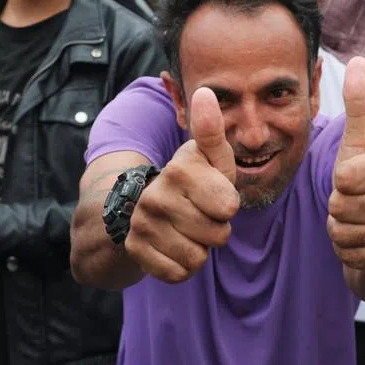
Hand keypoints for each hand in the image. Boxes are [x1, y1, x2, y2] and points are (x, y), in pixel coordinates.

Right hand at [125, 87, 238, 283]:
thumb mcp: (209, 157)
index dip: (227, 204)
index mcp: (179, 170)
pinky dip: (182, 266)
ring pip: (198, 258)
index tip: (213, 193)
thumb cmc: (194, 181)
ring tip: (187, 229)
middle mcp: (155, 196)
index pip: (229, 207)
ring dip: (200, 249)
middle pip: (218, 235)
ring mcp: (143, 224)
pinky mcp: (136, 250)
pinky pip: (178, 274)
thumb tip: (206, 91)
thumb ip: (212, 129)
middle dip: (216, 229)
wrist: (144, 206)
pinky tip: (174, 245)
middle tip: (200, 214)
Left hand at [328, 57, 364, 273]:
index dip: (338, 182)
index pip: (345, 177)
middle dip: (336, 209)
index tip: (350, 181)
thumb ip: (358, 105)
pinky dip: (349, 253)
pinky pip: (353, 257)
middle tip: (352, 205)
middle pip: (342, 207)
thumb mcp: (359, 143)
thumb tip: (358, 60)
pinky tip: (364, 244)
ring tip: (357, 223)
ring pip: (345, 234)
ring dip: (341, 231)